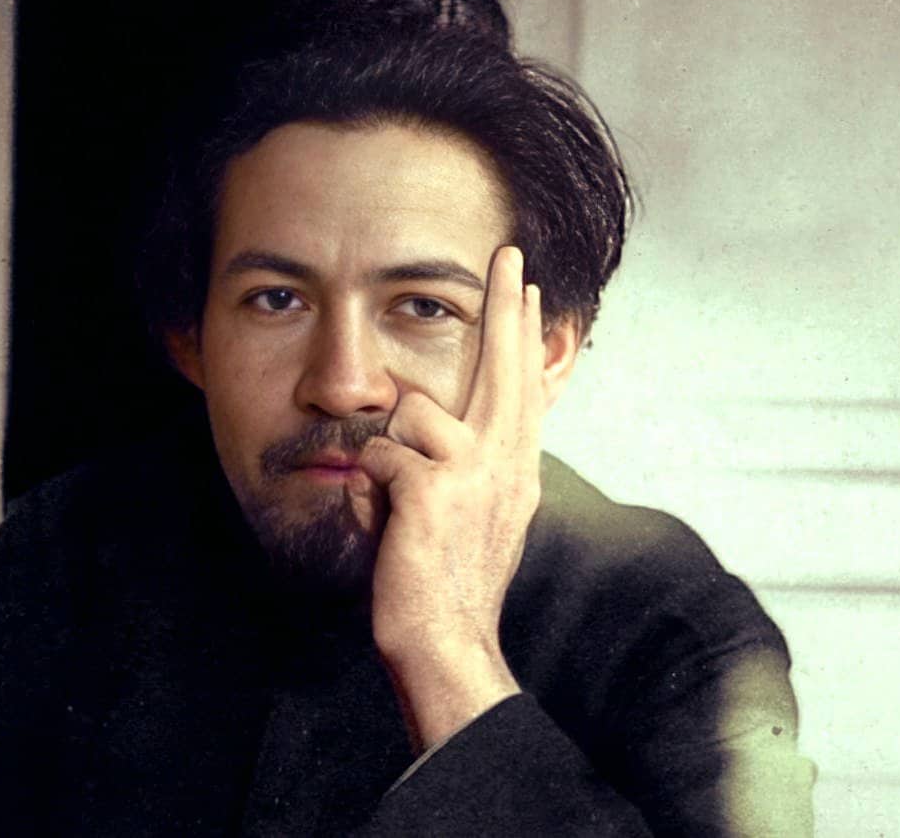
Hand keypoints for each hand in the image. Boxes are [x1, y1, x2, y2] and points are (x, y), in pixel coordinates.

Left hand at [355, 245, 544, 748]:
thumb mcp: (461, 523)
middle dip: (505, 305)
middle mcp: (508, 464)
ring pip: (415, 413)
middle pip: (505, 366)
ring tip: (399, 510)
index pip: (525, 389)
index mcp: (518, 472)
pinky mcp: (433, 488)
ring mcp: (474, 472)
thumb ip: (442, 474)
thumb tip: (397, 439)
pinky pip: (379, 458)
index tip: (530, 292)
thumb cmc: (445, 590)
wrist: (447, 643)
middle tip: (509, 255)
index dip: (525, 337)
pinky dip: (369, 495)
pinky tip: (384, 530)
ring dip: (392, 457)